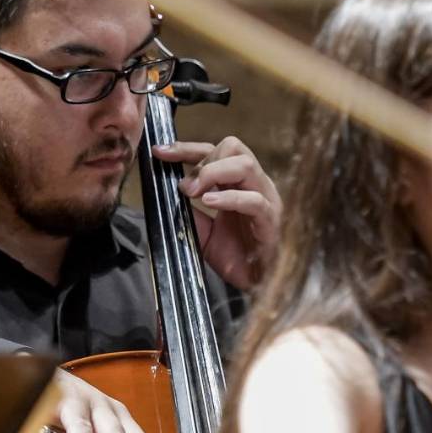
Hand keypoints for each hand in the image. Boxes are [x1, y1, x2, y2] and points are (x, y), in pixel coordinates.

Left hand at [152, 137, 280, 289]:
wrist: (255, 285)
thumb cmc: (234, 256)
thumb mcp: (202, 230)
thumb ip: (188, 211)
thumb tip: (165, 193)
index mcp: (239, 182)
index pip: (215, 151)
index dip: (186, 148)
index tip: (160, 153)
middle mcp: (255, 184)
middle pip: (233, 147)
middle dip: (202, 160)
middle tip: (183, 186)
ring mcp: (266, 199)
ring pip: (245, 165)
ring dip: (212, 173)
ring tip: (191, 191)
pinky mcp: (271, 221)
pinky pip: (254, 200)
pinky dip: (228, 198)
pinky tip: (209, 202)